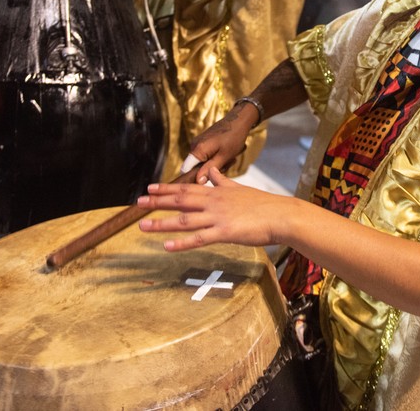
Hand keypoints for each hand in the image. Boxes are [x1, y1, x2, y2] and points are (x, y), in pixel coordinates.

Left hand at [137, 167, 291, 250]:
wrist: (281, 215)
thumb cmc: (263, 204)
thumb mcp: (239, 188)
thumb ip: (222, 181)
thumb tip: (213, 172)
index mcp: (216, 192)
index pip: (186, 187)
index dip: (166, 188)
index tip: (150, 188)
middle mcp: (213, 202)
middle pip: (180, 200)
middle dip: (157, 201)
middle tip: (138, 202)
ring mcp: (218, 217)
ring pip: (184, 220)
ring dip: (162, 223)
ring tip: (142, 226)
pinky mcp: (225, 233)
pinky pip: (199, 239)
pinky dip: (182, 243)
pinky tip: (167, 246)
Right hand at [181, 103, 254, 182]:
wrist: (238, 120)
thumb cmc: (233, 137)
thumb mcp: (224, 157)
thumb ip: (210, 169)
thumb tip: (198, 181)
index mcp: (197, 150)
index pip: (185, 170)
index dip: (194, 178)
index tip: (206, 179)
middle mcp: (194, 146)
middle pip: (196, 168)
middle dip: (210, 169)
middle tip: (225, 164)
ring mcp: (198, 143)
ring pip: (202, 162)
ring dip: (215, 163)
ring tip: (228, 157)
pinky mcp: (202, 142)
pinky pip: (205, 156)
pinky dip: (215, 158)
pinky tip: (225, 153)